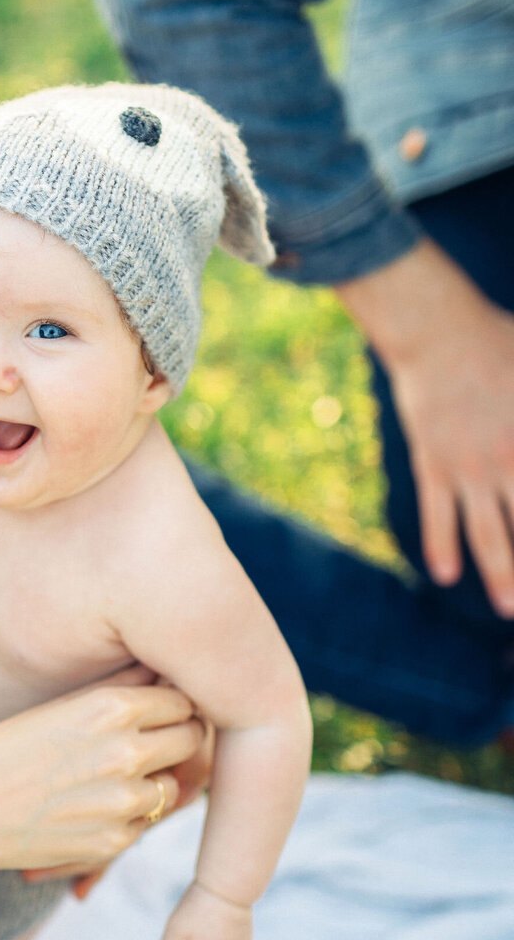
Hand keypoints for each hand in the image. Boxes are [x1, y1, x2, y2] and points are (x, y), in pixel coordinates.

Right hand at [18, 689, 213, 899]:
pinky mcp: (116, 840)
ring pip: (175, 785)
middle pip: (191, 739)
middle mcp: (126, 752)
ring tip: (114, 779)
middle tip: (154, 742)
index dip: (174, 704)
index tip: (162, 710)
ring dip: (155, 781)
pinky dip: (129, 816)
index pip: (182, 699)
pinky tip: (91, 807)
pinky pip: (146, 822)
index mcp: (112, 707)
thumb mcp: (58, 707)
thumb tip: (162, 672)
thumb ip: (117, 691)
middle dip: (177, 739)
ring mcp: (124, 801)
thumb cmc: (3, 751)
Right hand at [337, 240, 513, 616]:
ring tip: (507, 608)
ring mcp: (470, 467)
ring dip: (500, 574)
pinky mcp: (433, 464)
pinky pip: (437, 514)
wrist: (437, 331)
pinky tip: (445, 575)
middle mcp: (509, 460)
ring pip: (488, 535)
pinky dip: (441, 545)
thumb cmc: (498, 340)